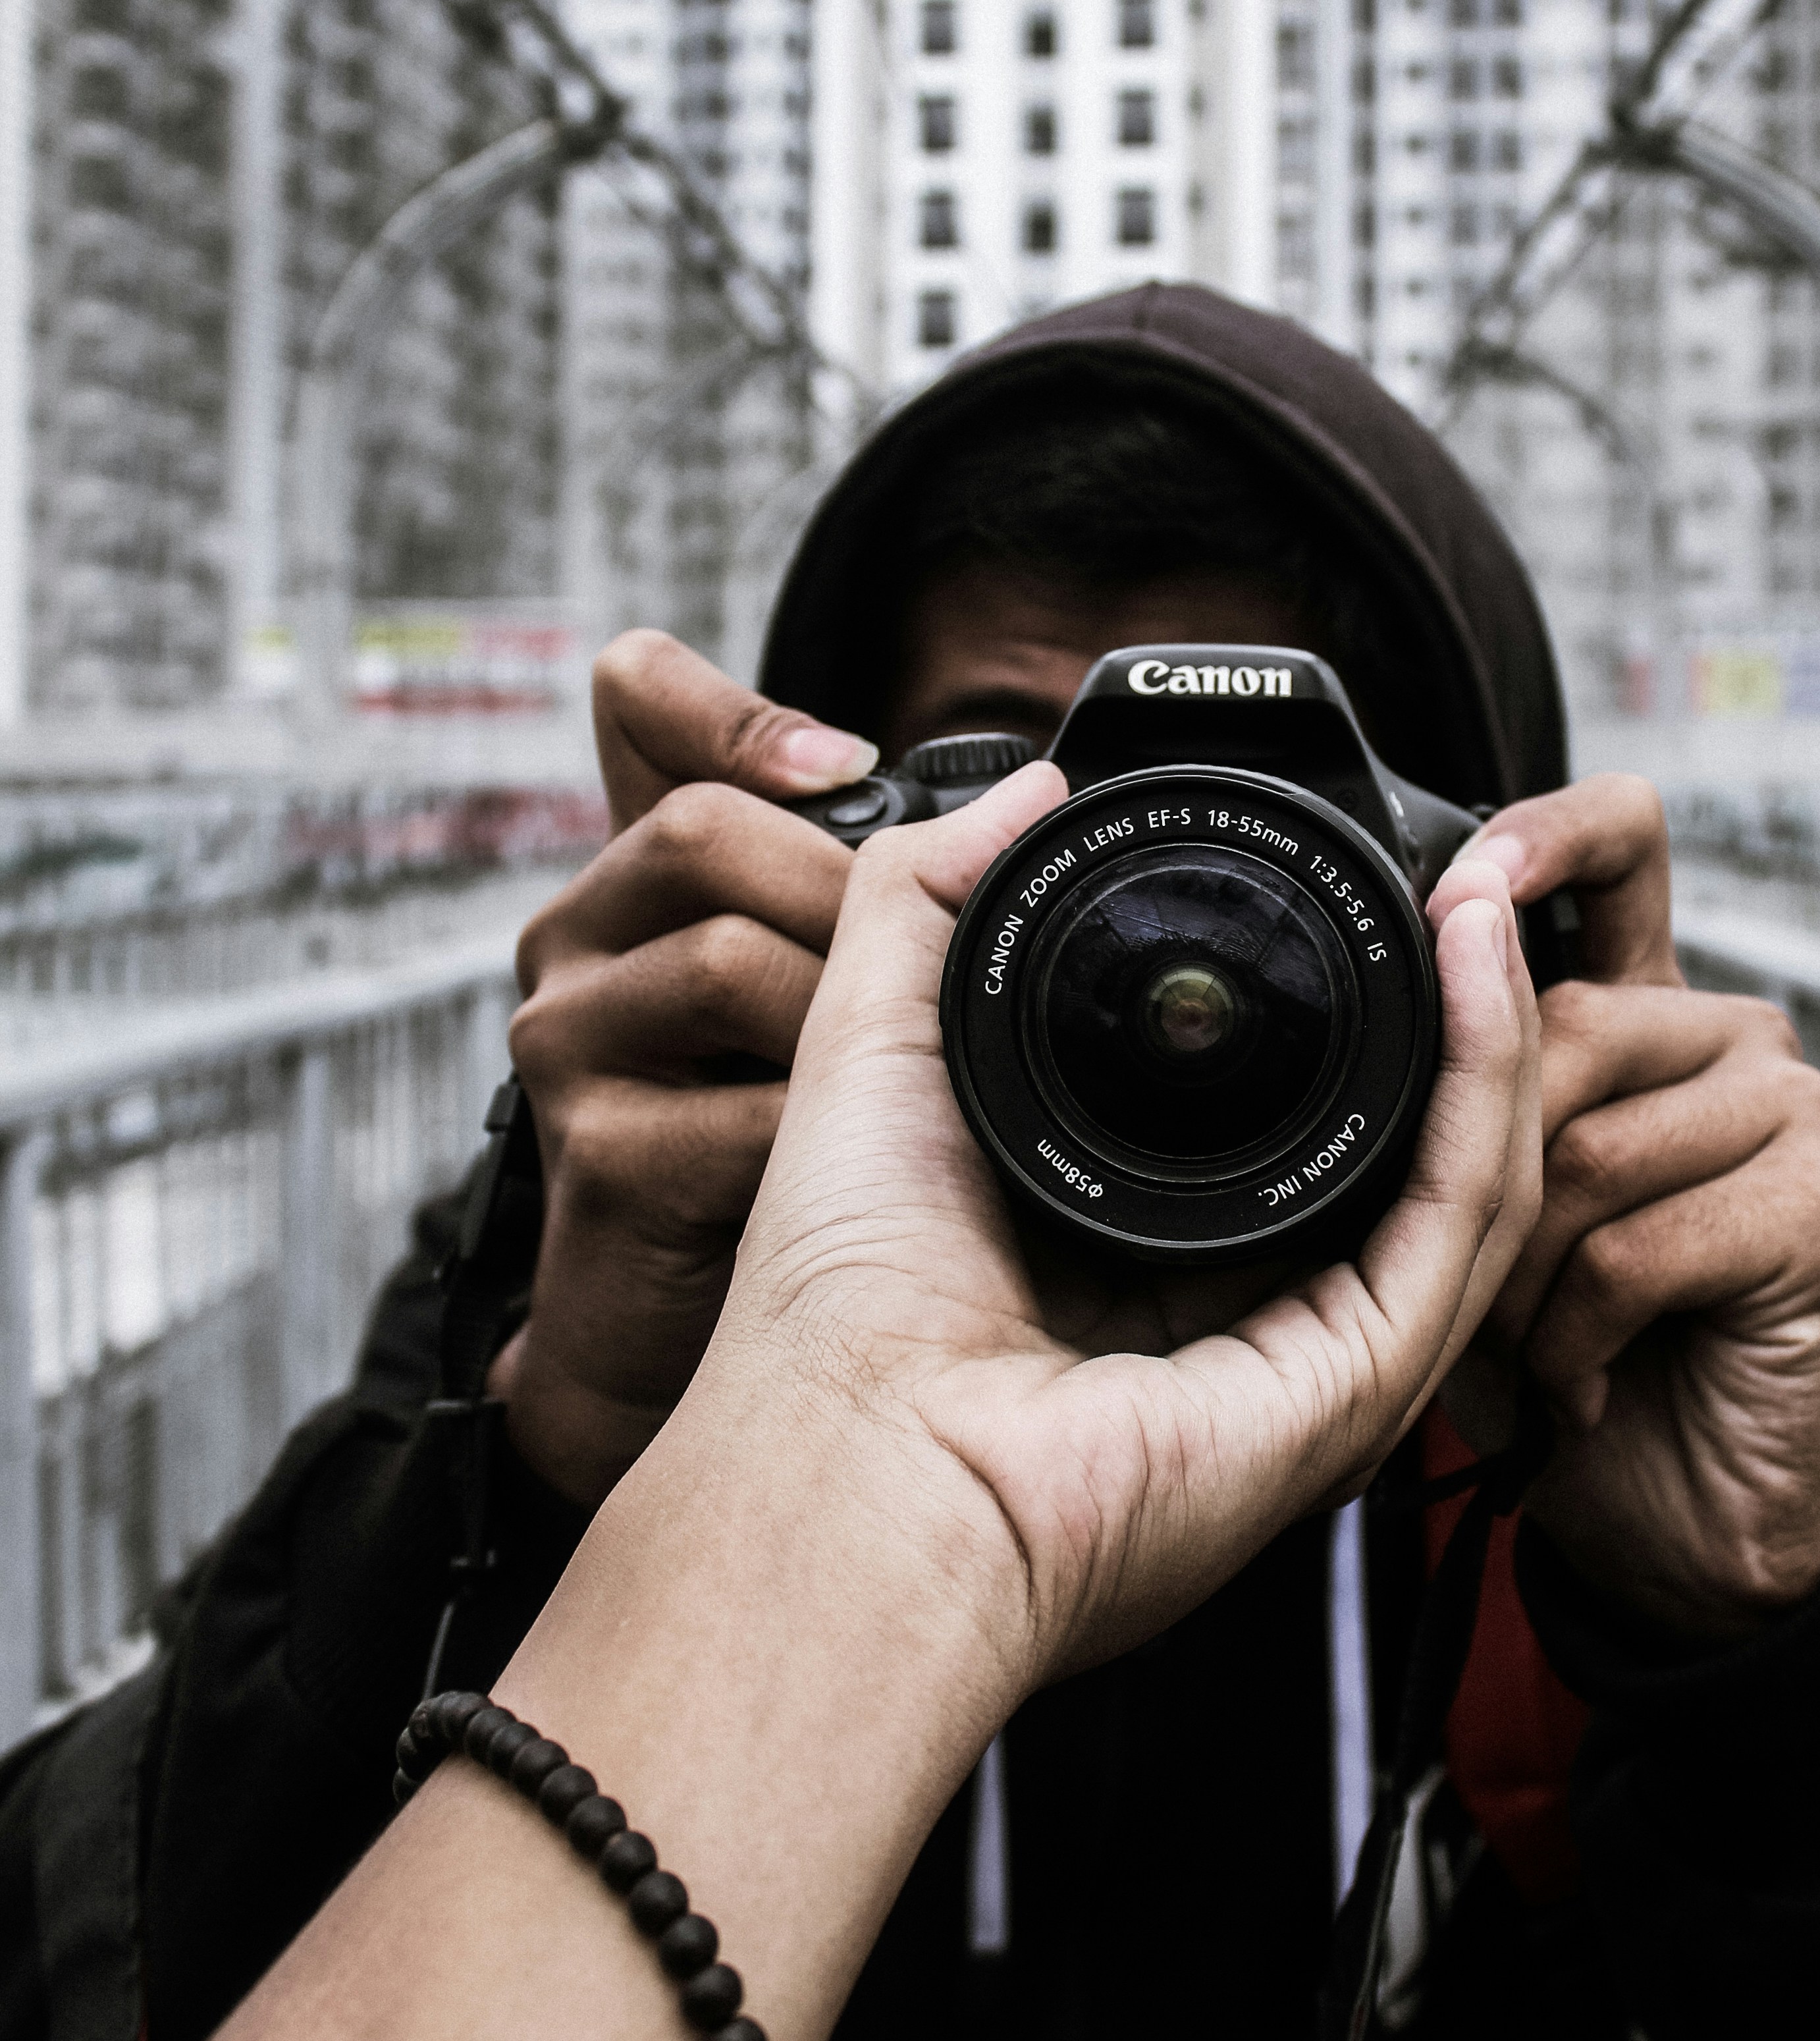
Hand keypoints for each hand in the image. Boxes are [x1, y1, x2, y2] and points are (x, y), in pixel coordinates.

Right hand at [504, 632, 875, 1503]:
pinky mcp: (595, 1156)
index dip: (728, 703)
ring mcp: (570, 1043)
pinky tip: (842, 1172)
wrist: (672, 1340)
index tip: (841, 763)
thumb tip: (1029, 796)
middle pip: (702, 827)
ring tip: (876, 1087)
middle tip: (898, 985)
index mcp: (643, 870)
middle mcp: (581, 935)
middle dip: (835, 897)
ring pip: (727, 958)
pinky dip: (824, 1143)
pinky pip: (747, 1108)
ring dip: (836, 1023)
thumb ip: (891, 883)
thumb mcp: (828, 992)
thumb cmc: (772, 1139)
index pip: (636, 700)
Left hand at [665, 765, 1543, 1685]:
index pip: (1309, 1114)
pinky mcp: (1356, 1384)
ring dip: (1498, 1021)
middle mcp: (1257, 1309)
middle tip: (1467, 875)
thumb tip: (1031, 784)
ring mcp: (1319, 1356)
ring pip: (1473, 1170)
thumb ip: (933, 895)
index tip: (1371, 880)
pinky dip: (1488, 1082)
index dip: (1360, 994)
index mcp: (1161, 1249)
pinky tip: (1476, 970)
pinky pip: (1462, 1214)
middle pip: (1417, 1143)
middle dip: (1463, 1004)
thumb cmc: (835, 1305)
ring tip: (1485, 895)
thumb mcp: (879, 1042)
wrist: (841, 1454)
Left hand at [1435, 777, 1819, 1638]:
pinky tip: (1590, 1379)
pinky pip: (1634, 1242)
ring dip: (1523, 1277)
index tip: (1467, 869)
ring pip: (1583, 1147)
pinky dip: (1579, 1333)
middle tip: (1479, 1290)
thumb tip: (1383, 996)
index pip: (1620, 850)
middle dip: (1481, 1175)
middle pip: (1557, 1026)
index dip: (1545, 834)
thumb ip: (1450, 1101)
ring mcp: (1786, 1113)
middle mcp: (1726, 1039)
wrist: (1675, 1525)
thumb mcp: (1470, 1215)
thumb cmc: (1565, 1361)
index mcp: (1642, 1015)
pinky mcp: (1816, 1209)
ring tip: (1540, 1343)